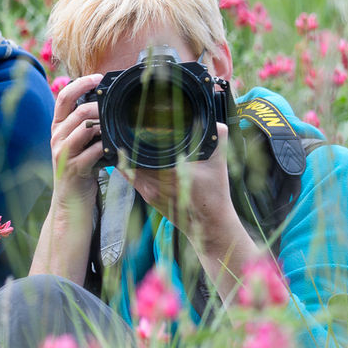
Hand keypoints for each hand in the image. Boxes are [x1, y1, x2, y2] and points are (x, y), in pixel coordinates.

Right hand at [49, 74, 108, 206]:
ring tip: (118, 126)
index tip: (99, 77)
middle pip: (79, 111)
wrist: (69, 202)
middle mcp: (56, 137)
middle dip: (101, 106)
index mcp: (57, 127)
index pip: (64, 96)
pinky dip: (108, 147)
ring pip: (85, 128)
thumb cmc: (80, 170)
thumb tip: (105, 103)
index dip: (81, 83)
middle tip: (117, 107)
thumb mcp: (78, 143)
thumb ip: (85, 125)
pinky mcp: (73, 168)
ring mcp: (63, 153)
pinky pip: (93, 150)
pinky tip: (117, 147)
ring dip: (105, 125)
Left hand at [122, 121, 244, 253]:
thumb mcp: (219, 163)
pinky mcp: (147, 196)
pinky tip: (131, 155)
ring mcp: (148, 191)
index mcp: (170, 172)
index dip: (138, 134)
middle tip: (132, 126)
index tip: (139, 122)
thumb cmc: (216, 196)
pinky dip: (129, 165)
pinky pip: (131, 176)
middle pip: (131, 156)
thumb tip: (215, 121)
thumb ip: (218, 138)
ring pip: (128, 166)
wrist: (210, 226)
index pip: (143, 148)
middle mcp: (154, 183)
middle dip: (131, 141)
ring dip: (128, 153)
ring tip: (130, 137)